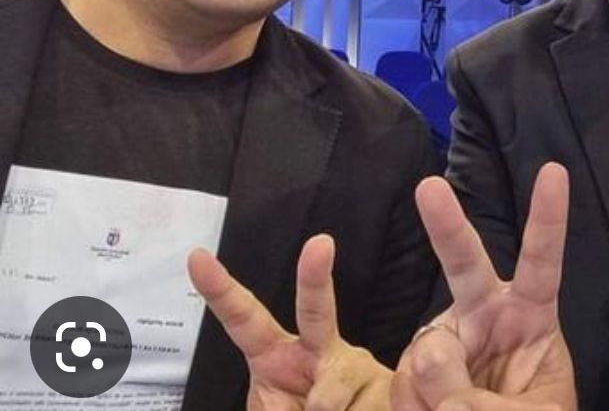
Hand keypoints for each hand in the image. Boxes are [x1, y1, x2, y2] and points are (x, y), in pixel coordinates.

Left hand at [188, 235, 391, 410]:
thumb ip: (272, 408)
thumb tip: (315, 403)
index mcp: (275, 356)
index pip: (243, 320)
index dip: (220, 291)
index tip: (197, 257)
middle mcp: (318, 348)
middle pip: (315, 309)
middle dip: (315, 276)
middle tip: (320, 243)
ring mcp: (354, 363)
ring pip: (330, 396)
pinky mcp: (382, 382)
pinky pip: (360, 410)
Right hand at [392, 162, 575, 410]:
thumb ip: (497, 402)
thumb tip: (439, 384)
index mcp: (530, 315)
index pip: (541, 261)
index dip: (547, 219)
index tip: (554, 171)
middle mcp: (482, 313)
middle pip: (463, 262)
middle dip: (446, 223)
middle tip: (429, 187)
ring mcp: (444, 339)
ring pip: (431, 351)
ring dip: (444, 395)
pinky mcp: (411, 369)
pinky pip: (403, 383)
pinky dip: (416, 410)